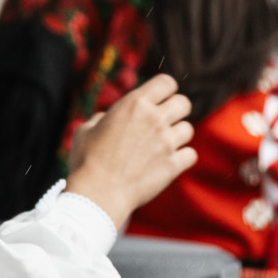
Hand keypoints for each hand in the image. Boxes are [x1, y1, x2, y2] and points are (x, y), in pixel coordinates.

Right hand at [66, 74, 196, 228]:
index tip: (158, 99)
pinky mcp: (173, 166)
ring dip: (177, 135)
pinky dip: (182, 157)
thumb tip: (107, 118)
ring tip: (162, 144)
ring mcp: (167, 143)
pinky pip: (191, 154)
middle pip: (184, 103)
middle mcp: (155, 119)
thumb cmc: (86, 161)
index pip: (167, 82)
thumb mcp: (86, 129)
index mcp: (134, 104)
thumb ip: (103, 118)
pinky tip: (168, 161)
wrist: (97, 194)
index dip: (164, 89)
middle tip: (163, 121)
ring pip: (188, 129)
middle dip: (175, 110)